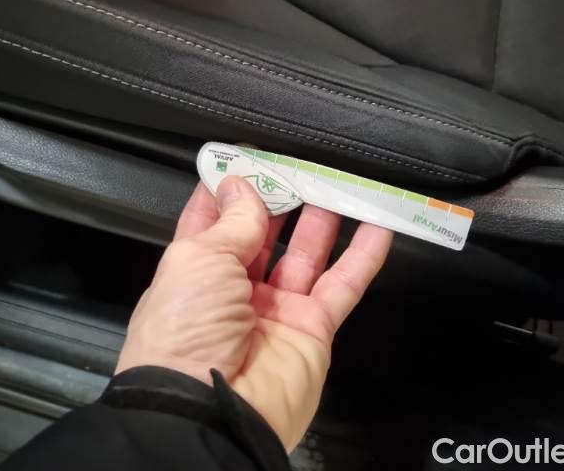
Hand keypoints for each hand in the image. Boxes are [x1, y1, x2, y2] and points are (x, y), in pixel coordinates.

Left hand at [115, 177, 392, 450]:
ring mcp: (276, 309)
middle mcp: (234, 289)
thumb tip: (241, 185)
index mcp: (196, 271)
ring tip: (339, 184)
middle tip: (301, 165)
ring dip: (324, 220)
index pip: (213, 219)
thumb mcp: (198, 260)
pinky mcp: (312, 329)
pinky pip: (342, 286)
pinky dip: (363, 258)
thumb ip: (232, 222)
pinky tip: (379, 227)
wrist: (210, 408)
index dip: (230, 188)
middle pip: (265, 234)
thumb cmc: (184, 329)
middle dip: (282, 199)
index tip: (248, 156)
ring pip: (306, 254)